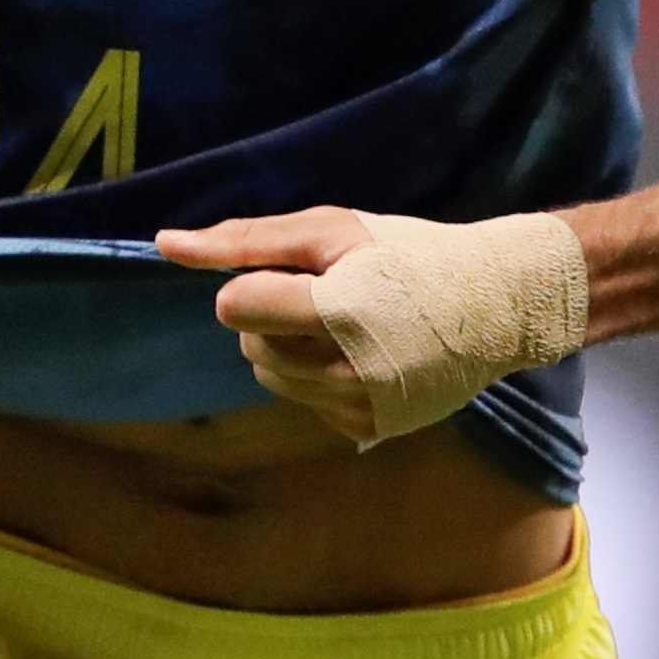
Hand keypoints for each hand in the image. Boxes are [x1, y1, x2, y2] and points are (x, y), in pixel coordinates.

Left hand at [157, 207, 384, 448]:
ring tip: (346, 324)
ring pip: (270, 377)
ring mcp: (358, 407)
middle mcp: (344, 371)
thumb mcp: (330, 229)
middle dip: (272, 317)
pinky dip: (318, 378)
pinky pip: (305, 402)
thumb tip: (164, 244)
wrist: (494, 306)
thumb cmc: (408, 254)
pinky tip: (363, 356)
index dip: (257, 285)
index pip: (234, 308)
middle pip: (249, 346)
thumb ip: (244, 239)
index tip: (300, 275)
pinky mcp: (368, 429)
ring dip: (290, 348)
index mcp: (334, 312)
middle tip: (330, 296)